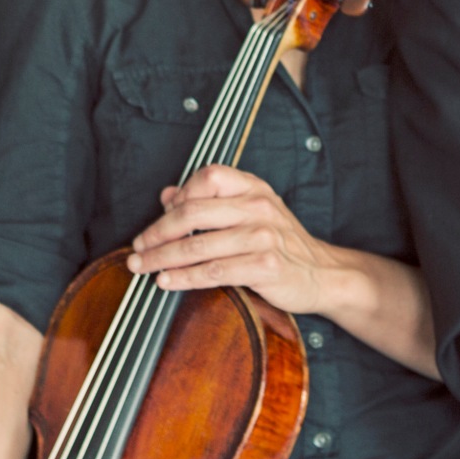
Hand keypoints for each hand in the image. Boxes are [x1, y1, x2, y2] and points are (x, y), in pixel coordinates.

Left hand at [126, 165, 356, 315]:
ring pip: (199, 245)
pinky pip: (215, 271)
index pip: (208, 176)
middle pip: (193, 212)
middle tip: (136, 248)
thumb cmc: (281, 243)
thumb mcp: (251, 213)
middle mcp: (258, 206)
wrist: (323, 274)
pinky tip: (167, 281)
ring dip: (163, 258)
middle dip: (157, 232)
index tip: (158, 219)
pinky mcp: (265, 266)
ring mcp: (264, 236)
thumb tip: (166, 195)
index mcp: (253, 188)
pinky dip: (185, 277)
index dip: (178, 196)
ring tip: (142, 267)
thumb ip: (211, 202)